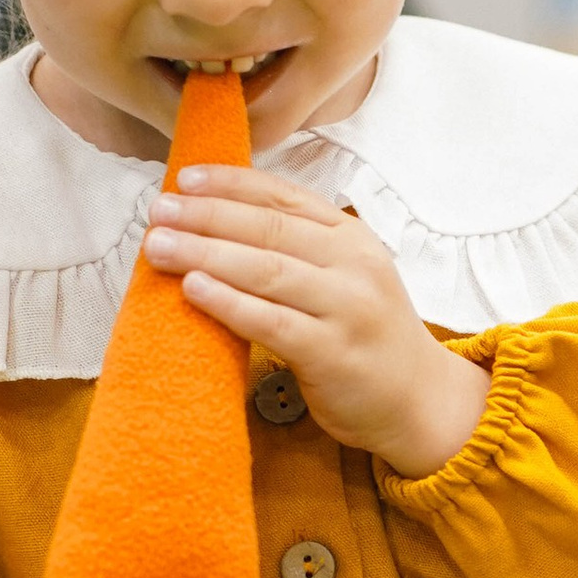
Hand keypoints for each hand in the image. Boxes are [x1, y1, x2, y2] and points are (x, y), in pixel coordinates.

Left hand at [143, 172, 489, 477]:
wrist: (418, 400)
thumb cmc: (366, 336)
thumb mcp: (347, 276)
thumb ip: (300, 249)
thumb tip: (218, 222)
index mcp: (351, 237)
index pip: (284, 197)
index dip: (232, 183)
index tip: (186, 177)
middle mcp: (353, 264)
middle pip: (269, 229)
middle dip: (207, 215)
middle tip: (158, 210)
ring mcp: (347, 307)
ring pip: (266, 270)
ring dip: (205, 253)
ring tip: (159, 246)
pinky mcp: (333, 353)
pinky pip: (271, 322)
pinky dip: (229, 302)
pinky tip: (193, 288)